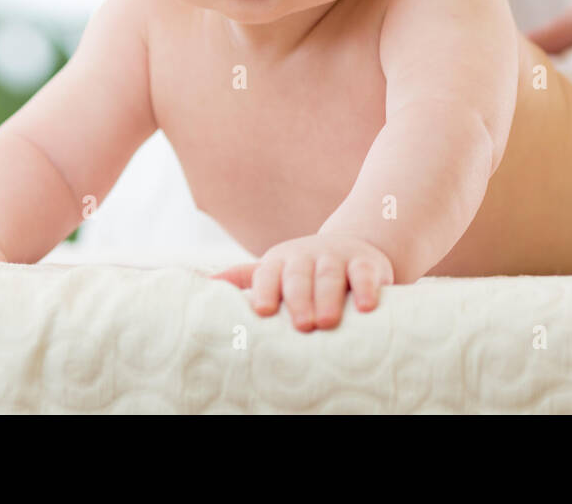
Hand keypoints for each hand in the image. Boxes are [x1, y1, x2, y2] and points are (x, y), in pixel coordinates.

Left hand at [212, 233, 394, 330]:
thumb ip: (244, 277)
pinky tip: (366, 307)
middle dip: (299, 299)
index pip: (268, 274)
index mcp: (280, 261)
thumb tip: (203, 286)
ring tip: (328, 321)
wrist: (350, 245)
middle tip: (302, 325)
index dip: (265, 290)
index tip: (262, 311)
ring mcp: (337, 257)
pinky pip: (366, 273)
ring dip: (329, 297)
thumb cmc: (303, 269)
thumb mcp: (274, 270)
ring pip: (331, 274)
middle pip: (300, 275)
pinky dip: (367, 288)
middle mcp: (307, 256)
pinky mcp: (366, 263)